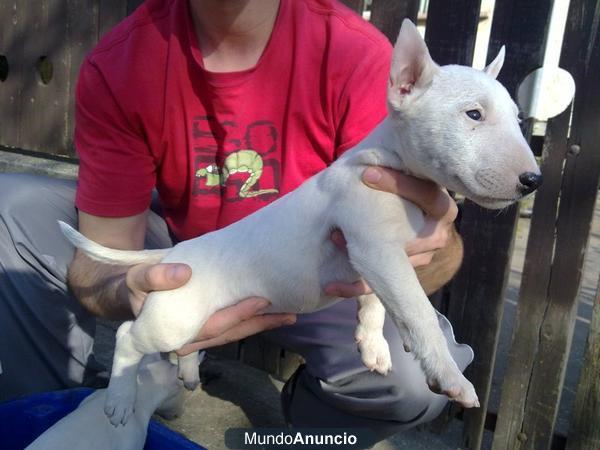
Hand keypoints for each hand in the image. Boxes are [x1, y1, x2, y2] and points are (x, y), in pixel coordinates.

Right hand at [125, 263, 295, 355]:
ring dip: (261, 325)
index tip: (262, 301)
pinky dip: (251, 321)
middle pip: (230, 332)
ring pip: (234, 333)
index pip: (212, 325)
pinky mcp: (206, 326)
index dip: (238, 315)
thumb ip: (154, 276)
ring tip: (288, 315)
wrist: (128, 297)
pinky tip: (270, 313)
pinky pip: (232, 327)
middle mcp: (190, 337)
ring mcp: (199, 334)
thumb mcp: (136, 278)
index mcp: (176, 329)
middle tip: (288, 313)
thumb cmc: (134, 288)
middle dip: (259, 324)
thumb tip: (184, 273)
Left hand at [324, 166, 457, 297]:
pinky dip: (354, 285)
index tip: (367, 174)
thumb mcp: (406, 177)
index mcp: (440, 207)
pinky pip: (381, 285)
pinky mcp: (403, 274)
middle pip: (410, 237)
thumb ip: (397, 170)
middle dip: (374, 230)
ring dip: (360, 255)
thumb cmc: (404, 190)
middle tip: (343, 220)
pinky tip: (331, 284)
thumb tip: (369, 156)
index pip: (427, 196)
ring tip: (334, 238)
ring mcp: (421, 257)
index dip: (398, 184)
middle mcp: (436, 234)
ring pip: (392, 261)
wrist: (413, 217)